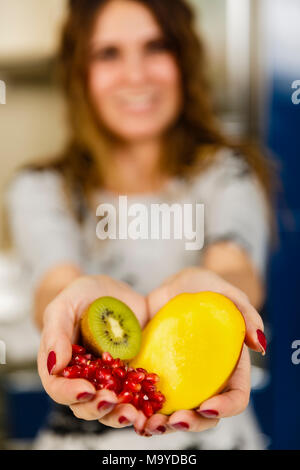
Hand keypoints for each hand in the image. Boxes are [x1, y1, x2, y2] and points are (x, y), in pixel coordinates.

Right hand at [38, 275, 148, 429]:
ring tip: (133, 413)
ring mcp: (108, 380)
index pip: (57, 387)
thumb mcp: (65, 305)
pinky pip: (135, 397)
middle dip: (97, 408)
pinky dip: (141, 406)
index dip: (69, 393)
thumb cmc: (82, 296)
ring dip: (119, 414)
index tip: (86, 389)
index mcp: (60, 364)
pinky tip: (150, 407)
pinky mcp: (130, 377)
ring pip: (110, 408)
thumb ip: (56, 332)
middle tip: (112, 400)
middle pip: (84, 406)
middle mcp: (82, 378)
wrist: (112, 293)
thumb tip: (55, 366)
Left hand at [139, 267, 265, 434]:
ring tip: (148, 424)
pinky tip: (129, 408)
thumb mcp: (228, 293)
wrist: (173, 285)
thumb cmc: (207, 288)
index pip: (236, 397)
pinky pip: (148, 397)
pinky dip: (139, 407)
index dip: (226, 408)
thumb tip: (259, 344)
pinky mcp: (155, 373)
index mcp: (230, 366)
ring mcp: (179, 378)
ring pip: (174, 412)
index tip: (208, 407)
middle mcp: (205, 379)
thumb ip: (246, 313)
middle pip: (205, 415)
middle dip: (192, 424)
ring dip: (162, 424)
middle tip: (174, 420)